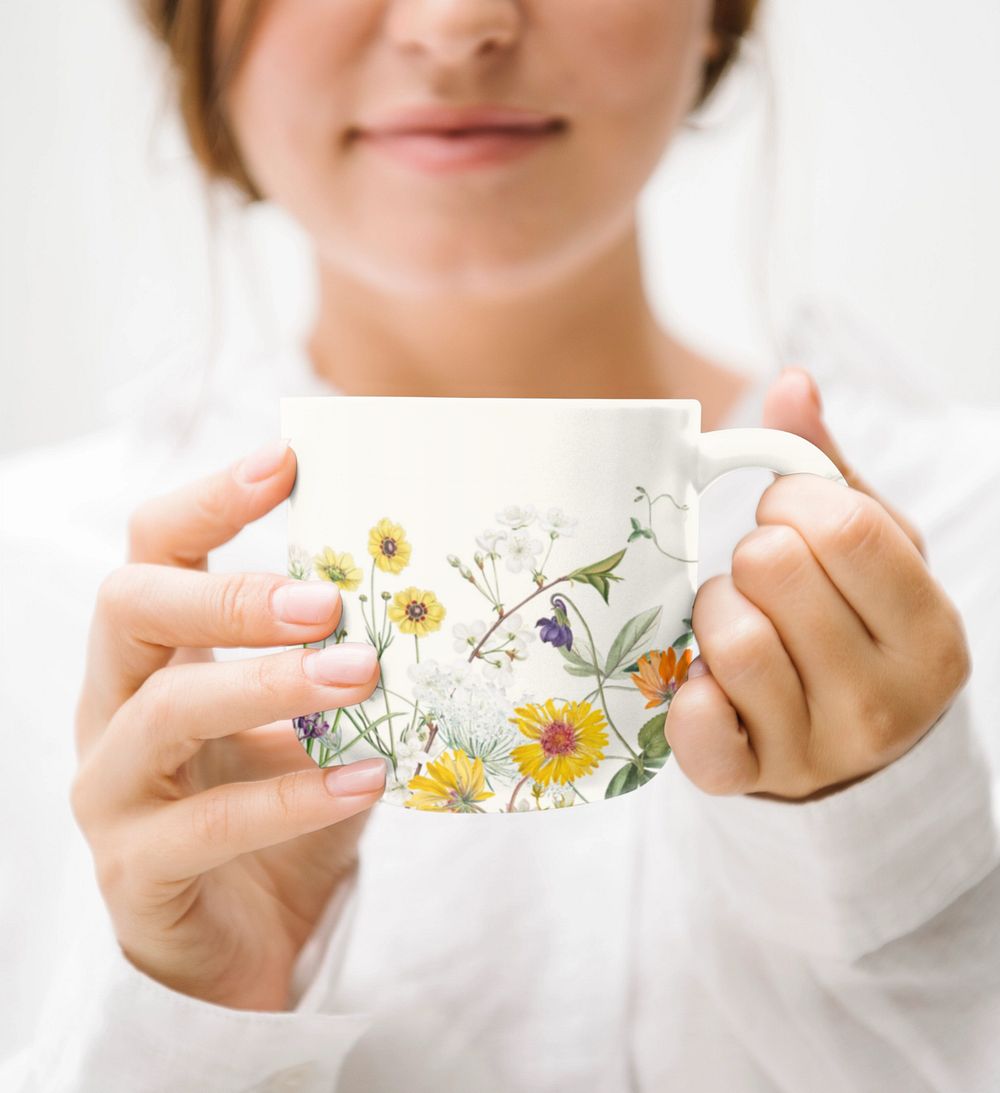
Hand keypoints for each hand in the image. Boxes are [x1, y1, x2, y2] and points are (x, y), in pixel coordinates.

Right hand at [70, 439, 385, 1010]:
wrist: (255, 935)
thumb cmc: (287, 803)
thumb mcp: (317, 717)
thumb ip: (343, 655)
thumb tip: (431, 583)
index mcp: (153, 655)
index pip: (151, 550)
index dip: (208, 500)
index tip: (283, 461)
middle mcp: (111, 707)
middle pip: (129, 608)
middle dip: (228, 593)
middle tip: (324, 599)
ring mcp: (113, 790)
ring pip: (164, 714)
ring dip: (269, 685)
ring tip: (361, 674)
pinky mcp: (136, 871)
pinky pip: (208, 825)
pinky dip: (292, 796)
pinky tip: (366, 779)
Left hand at [665, 368, 970, 800]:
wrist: (851, 755)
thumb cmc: (857, 632)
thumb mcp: (872, 552)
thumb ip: (831, 470)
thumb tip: (792, 383)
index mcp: (928, 631)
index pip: (845, 528)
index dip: (794, 504)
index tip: (788, 518)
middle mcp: (884, 700)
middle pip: (775, 570)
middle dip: (752, 554)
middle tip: (761, 575)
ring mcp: (816, 750)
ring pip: (732, 638)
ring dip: (713, 611)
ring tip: (732, 620)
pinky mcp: (747, 779)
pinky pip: (696, 726)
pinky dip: (686, 695)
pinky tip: (702, 682)